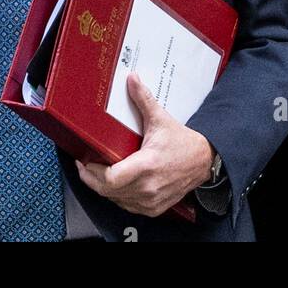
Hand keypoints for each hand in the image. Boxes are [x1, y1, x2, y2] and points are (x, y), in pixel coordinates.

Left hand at [75, 72, 215, 216]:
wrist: (203, 161)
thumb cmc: (183, 143)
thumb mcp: (160, 119)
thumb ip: (143, 99)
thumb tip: (132, 79)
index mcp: (147, 165)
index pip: (111, 178)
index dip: (92, 172)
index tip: (84, 162)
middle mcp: (148, 187)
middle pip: (108, 191)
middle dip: (92, 179)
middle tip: (84, 166)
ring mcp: (151, 201)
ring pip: (115, 200)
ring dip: (104, 188)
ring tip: (96, 173)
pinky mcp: (153, 208)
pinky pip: (127, 206)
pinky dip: (117, 197)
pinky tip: (115, 185)